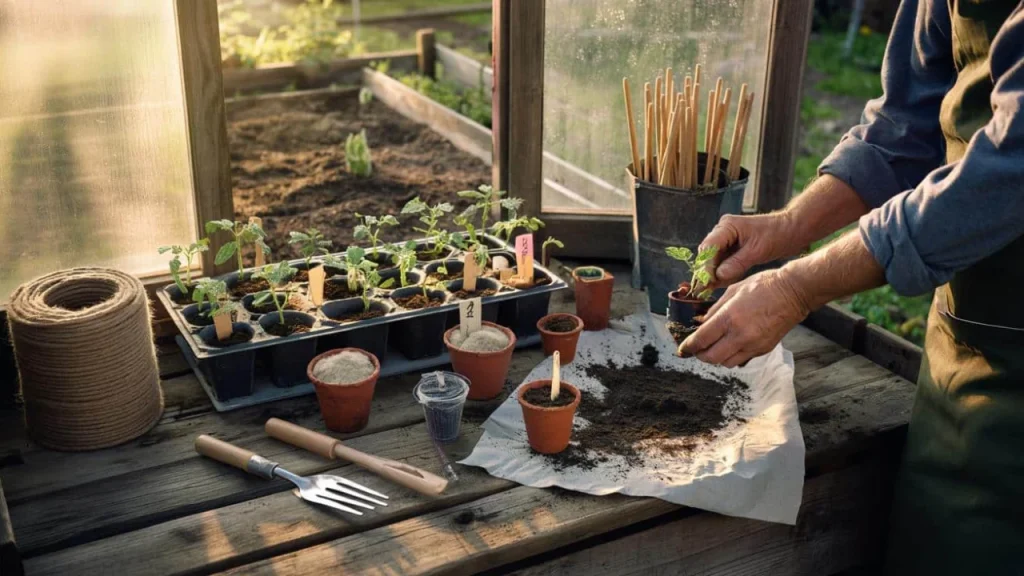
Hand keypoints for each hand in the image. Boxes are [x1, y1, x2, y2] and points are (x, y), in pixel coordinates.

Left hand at [678, 269, 810, 366]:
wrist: (794, 292)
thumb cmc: (763, 285)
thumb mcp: (733, 290)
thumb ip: (715, 309)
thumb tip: (701, 322)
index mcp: (729, 318)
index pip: (701, 339)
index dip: (688, 346)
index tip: (683, 349)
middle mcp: (740, 335)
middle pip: (711, 357)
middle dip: (700, 355)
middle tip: (697, 349)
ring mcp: (753, 344)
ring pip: (726, 363)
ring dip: (717, 357)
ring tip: (714, 346)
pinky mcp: (764, 349)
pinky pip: (742, 359)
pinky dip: (732, 356)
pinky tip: (731, 345)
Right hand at [699, 213, 799, 288]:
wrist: (792, 229)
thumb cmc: (778, 234)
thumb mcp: (757, 251)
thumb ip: (736, 263)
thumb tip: (718, 275)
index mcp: (728, 226)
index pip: (708, 247)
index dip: (705, 266)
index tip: (706, 282)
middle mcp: (723, 231)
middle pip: (707, 254)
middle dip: (707, 271)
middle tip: (706, 289)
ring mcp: (727, 239)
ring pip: (714, 259)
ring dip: (715, 273)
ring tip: (715, 287)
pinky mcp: (733, 247)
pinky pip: (723, 261)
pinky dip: (724, 272)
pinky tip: (725, 282)